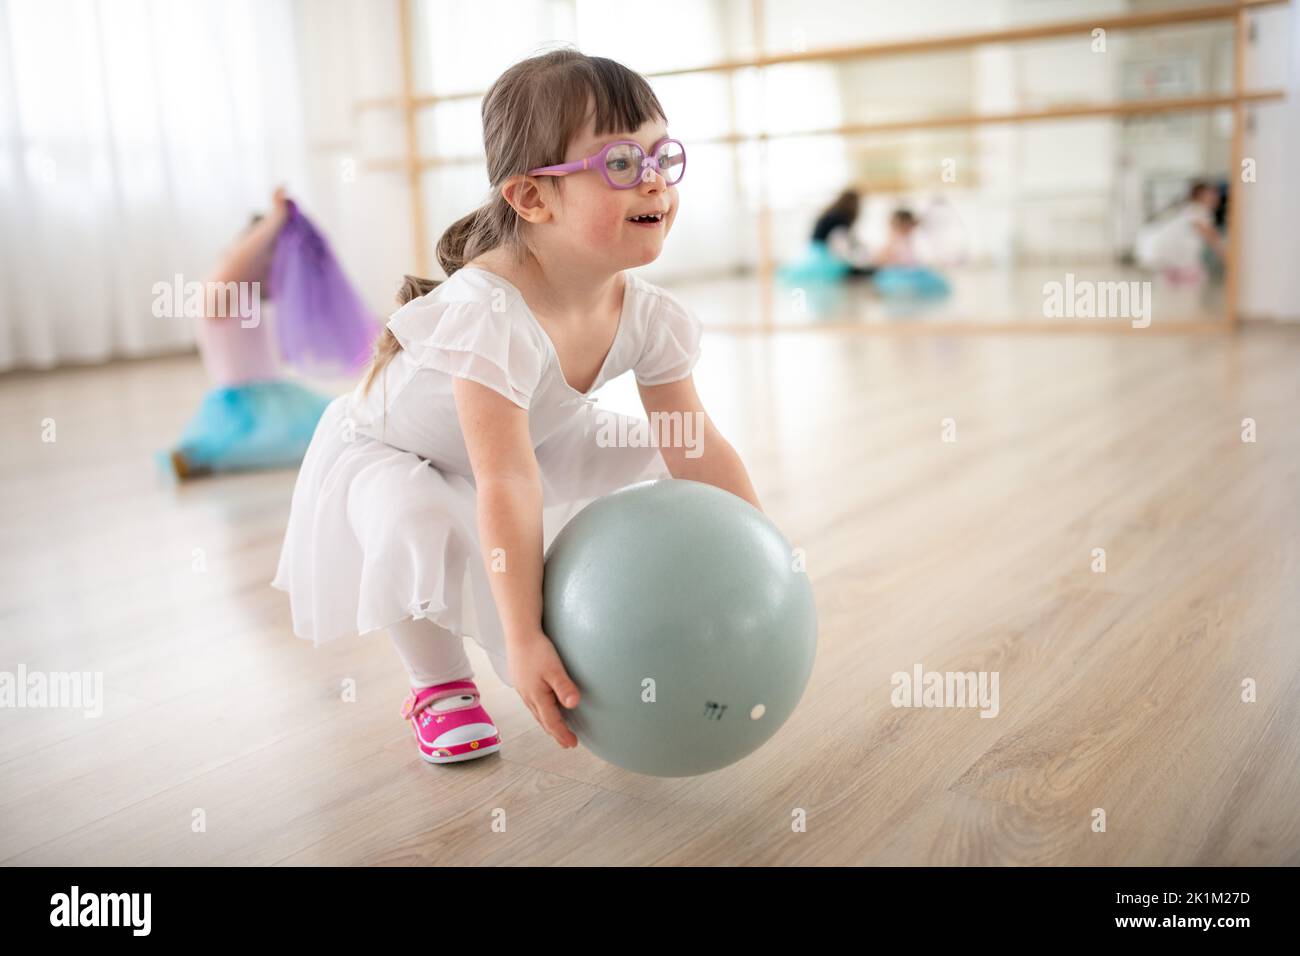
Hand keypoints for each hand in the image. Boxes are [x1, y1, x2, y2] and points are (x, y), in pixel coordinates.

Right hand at [506, 629, 580, 748]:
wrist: (519, 633)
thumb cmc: (536, 650)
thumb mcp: (554, 668)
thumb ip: (564, 687)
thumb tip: (573, 705)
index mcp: (537, 697)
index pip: (552, 722)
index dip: (562, 734)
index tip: (573, 744)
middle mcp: (528, 697)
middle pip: (543, 721)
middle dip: (555, 733)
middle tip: (566, 743)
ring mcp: (523, 690)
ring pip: (536, 713)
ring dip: (547, 723)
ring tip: (556, 729)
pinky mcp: (521, 682)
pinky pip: (532, 703)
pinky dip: (541, 711)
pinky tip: (544, 707)